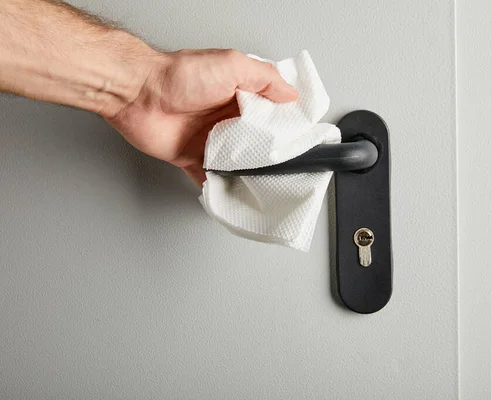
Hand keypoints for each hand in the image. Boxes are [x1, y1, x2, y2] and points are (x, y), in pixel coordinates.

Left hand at [106, 49, 297, 185]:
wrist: (138, 95)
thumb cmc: (178, 76)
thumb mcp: (232, 65)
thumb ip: (264, 78)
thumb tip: (291, 93)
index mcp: (238, 93)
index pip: (269, 112)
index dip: (284, 124)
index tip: (298, 139)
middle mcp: (225, 116)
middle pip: (254, 140)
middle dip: (267, 153)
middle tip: (283, 167)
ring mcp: (208, 138)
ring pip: (235, 161)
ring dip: (247, 172)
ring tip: (264, 185)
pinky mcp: (191, 156)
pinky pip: (209, 176)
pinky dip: (219, 186)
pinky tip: (231, 193)